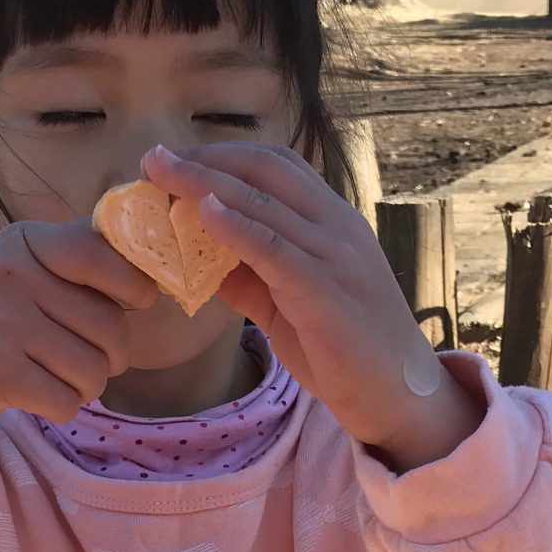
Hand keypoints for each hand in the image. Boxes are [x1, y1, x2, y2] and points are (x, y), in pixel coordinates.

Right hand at [0, 221, 156, 486]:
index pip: (101, 254)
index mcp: (22, 243)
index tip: (137, 302)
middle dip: (111, 354)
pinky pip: (67, 400)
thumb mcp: (19, 273)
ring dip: (87, 386)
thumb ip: (74, 258)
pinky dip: (62, 407)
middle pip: (109, 324)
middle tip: (85, 359)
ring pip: (93, 368)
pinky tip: (36, 396)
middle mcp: (10, 275)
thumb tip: (149, 256)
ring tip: (58, 378)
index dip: (134, 284)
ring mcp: (1, 322)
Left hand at [142, 142, 481, 471]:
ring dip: (206, 183)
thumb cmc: (346, 352)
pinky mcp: (327, 291)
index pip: (278, 166)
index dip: (225, 155)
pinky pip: (276, 248)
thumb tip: (197, 258)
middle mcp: (338, 227)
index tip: (177, 159)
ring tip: (161, 174)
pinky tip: (204, 213)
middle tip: (154, 158)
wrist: (398, 396)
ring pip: (265, 202)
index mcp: (334, 223)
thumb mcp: (291, 304)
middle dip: (207, 158)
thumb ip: (252, 276)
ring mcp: (336, 255)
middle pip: (267, 169)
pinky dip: (238, 227)